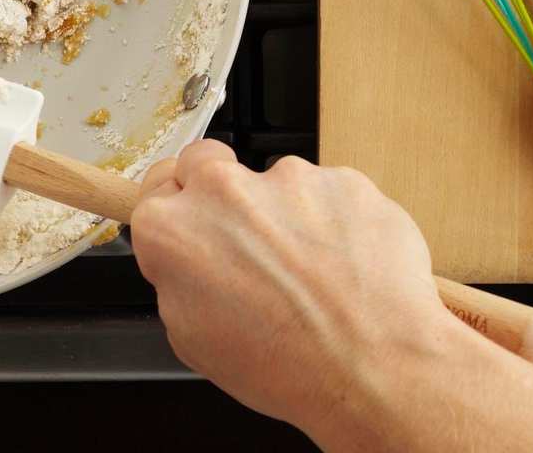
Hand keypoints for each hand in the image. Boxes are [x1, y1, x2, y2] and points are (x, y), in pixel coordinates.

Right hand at [130, 141, 461, 441]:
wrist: (374, 368)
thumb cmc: (286, 367)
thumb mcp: (192, 339)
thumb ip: (178, 277)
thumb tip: (186, 259)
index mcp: (173, 229)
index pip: (158, 185)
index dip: (175, 203)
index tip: (189, 216)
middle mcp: (224, 190)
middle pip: (207, 163)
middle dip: (221, 193)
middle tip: (249, 242)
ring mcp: (288, 178)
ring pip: (277, 183)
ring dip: (287, 215)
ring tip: (313, 276)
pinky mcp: (343, 180)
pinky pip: (330, 193)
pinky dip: (337, 222)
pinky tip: (346, 268)